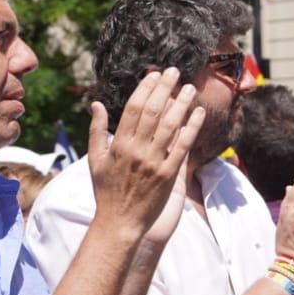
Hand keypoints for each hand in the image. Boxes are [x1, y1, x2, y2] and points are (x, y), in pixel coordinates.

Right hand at [88, 69, 205, 235]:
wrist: (119, 222)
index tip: (154, 74)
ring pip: (170, 125)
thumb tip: (96, 103)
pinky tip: (199, 113)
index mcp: (118, 144)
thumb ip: (97, 131)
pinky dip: (192, 128)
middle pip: (153, 111)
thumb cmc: (106, 191)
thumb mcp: (95, 160)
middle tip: (173, 71)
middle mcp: (136, 150)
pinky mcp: (168, 175)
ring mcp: (153, 162)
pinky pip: (183, 146)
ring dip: (181, 103)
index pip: (133, 108)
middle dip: (164, 88)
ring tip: (189, 87)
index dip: (145, 88)